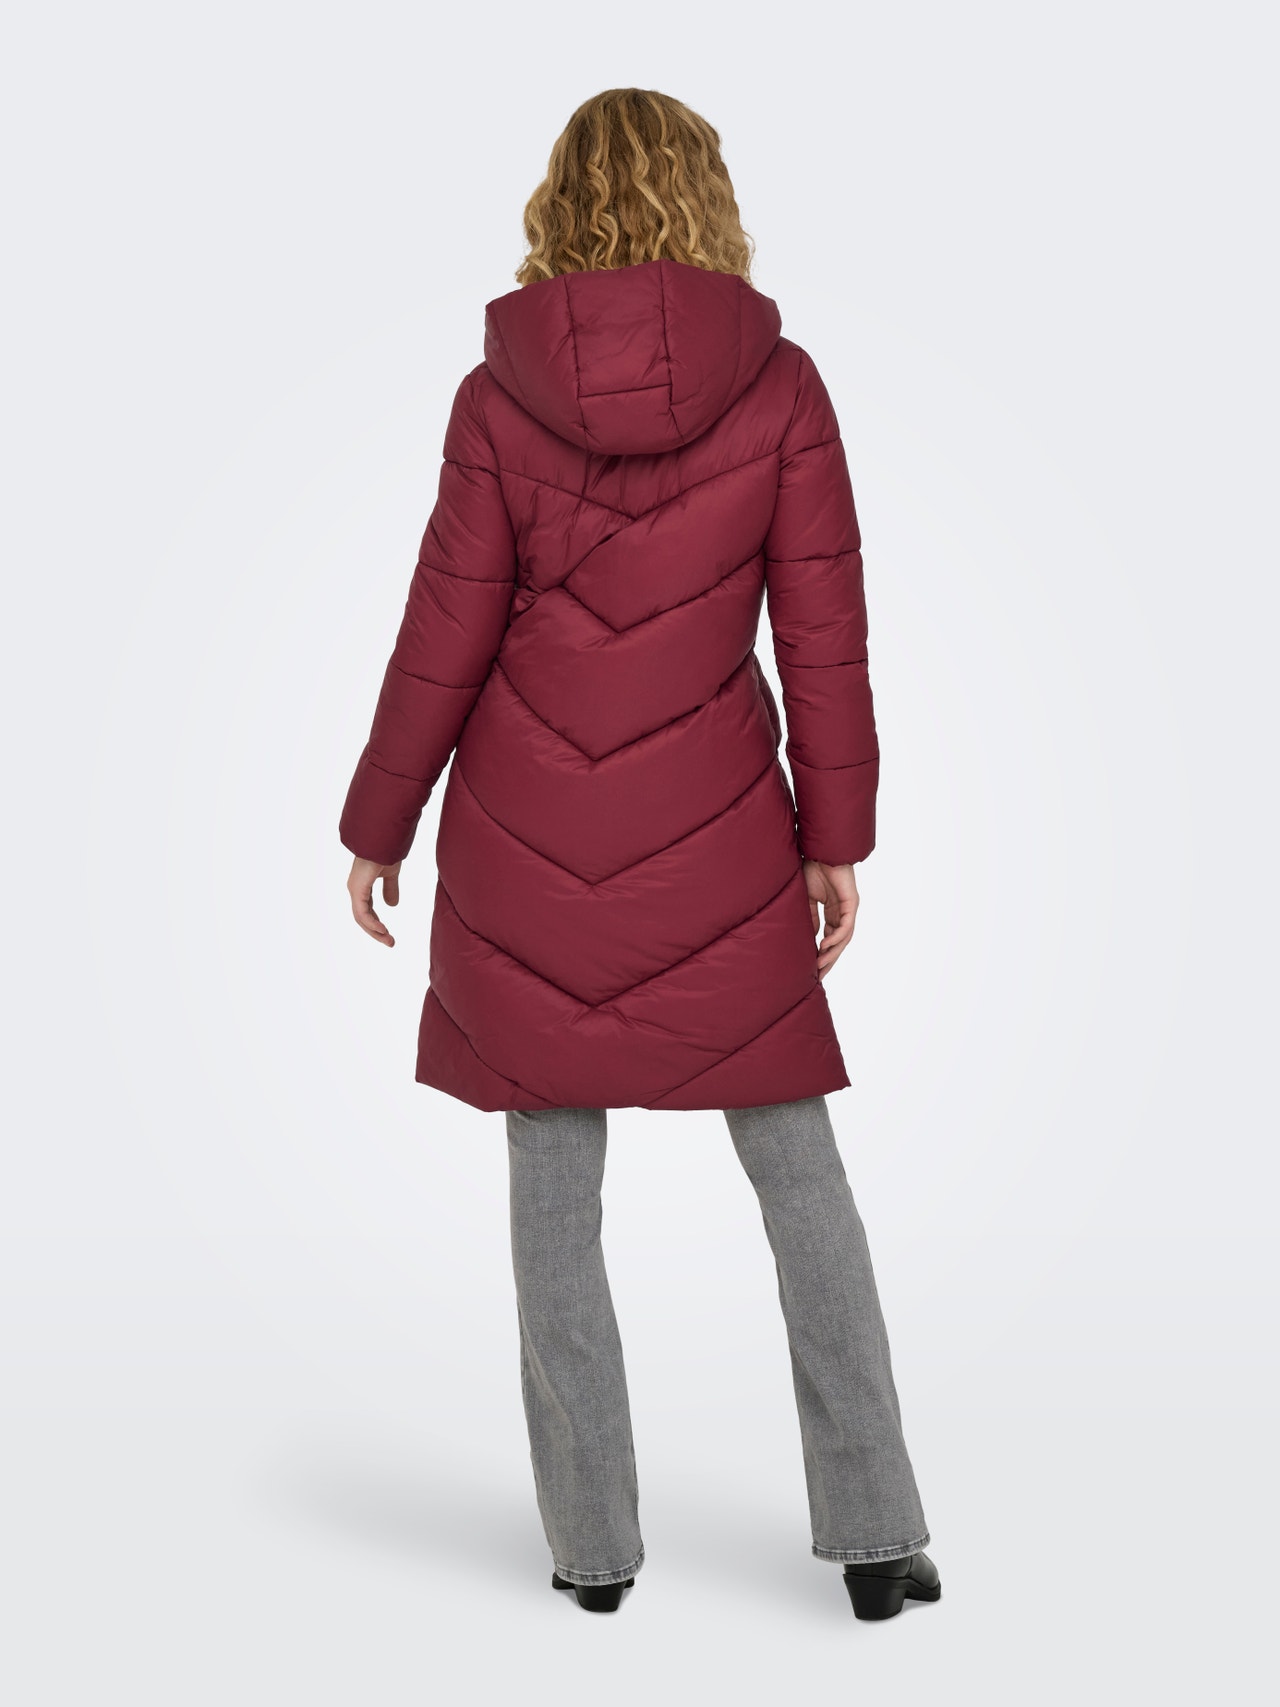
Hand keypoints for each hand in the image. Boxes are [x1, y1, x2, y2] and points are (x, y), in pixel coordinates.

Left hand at [348, 857, 401, 946]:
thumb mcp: (391, 875)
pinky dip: (372, 924)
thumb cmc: (386, 852)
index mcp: (362, 887)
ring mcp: (355, 890)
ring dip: (375, 931)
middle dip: (376, 932)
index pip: (366, 911)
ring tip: (389, 940)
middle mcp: (356, 890)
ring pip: (361, 919)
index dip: (377, 924)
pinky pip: (362, 913)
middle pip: (363, 918)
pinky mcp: (357, 890)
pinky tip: (383, 930)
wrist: (384, 841)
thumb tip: (392, 905)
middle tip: (391, 943)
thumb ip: (391, 889)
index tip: (389, 934)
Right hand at [803, 859, 858, 978]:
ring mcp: (849, 909)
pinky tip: (824, 946)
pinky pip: (845, 926)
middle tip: (819, 976)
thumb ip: (809, 918)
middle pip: (839, 943)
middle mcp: (843, 913)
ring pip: (843, 938)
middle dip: (829, 960)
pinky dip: (836, 937)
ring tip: (821, 965)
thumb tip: (809, 938)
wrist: (820, 851)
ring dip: (833, 953)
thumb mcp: (807, 900)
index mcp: (833, 912)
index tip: (812, 968)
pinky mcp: (851, 903)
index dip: (822, 954)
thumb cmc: (813, 869)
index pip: (830, 938)